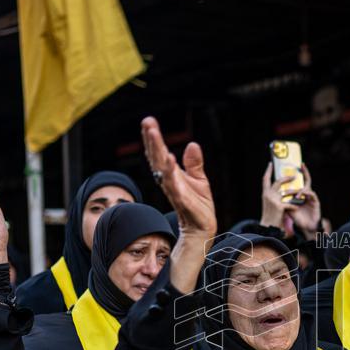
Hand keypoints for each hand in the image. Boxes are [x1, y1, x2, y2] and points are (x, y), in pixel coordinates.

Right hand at [143, 116, 215, 238]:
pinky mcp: (182, 200)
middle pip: (157, 157)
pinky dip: (170, 171)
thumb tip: (192, 144)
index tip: (148, 121)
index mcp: (171, 175)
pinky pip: (173, 184)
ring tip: (154, 133)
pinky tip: (168, 158)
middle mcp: (169, 181)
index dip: (153, 139)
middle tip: (147, 122)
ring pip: (162, 167)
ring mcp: (174, 190)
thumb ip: (194, 163)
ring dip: (157, 150)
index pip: (159, 154)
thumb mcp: (199, 179)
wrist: (203, 228)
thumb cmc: (199, 205)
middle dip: (152, 140)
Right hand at [260, 162, 296, 230]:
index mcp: (265, 193)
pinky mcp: (279, 206)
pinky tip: (297, 208)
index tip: (270, 164)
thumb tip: (280, 190)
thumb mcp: (269, 204)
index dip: (268, 171)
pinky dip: (294, 205)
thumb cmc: (270, 216)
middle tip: (294, 176)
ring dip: (295, 192)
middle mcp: (268, 195)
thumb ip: (273, 196)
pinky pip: (290, 203)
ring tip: (301, 191)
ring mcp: (273, 200)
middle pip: (278, 182)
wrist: (268, 227)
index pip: (265, 179)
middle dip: (287, 178)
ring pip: (287, 192)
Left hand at [289, 164, 321, 236]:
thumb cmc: (299, 218)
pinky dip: (304, 194)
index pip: (299, 183)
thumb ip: (284, 202)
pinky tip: (299, 196)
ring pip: (307, 187)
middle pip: (307, 180)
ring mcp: (312, 197)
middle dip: (305, 172)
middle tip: (302, 165)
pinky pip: (311, 194)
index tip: (295, 166)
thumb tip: (274, 195)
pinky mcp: (316, 201)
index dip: (298, 175)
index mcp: (300, 195)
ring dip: (300, 189)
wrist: (307, 228)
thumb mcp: (288, 209)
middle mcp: (307, 194)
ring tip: (294, 194)